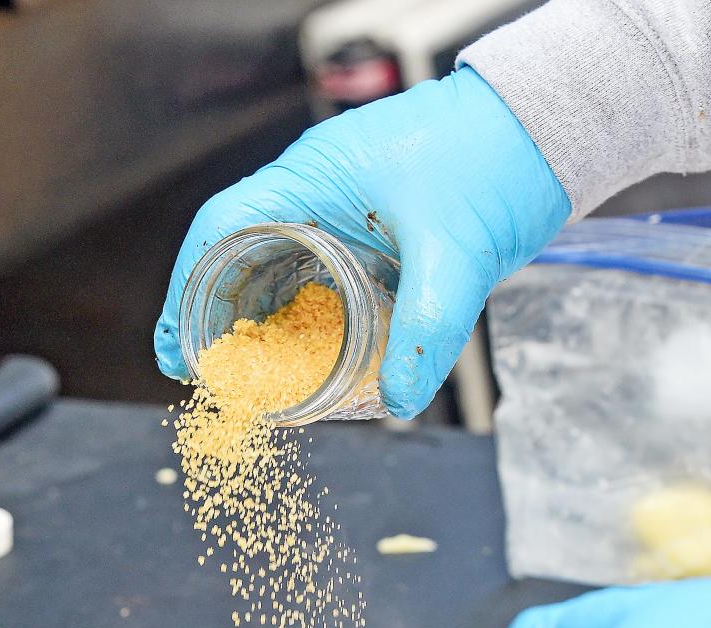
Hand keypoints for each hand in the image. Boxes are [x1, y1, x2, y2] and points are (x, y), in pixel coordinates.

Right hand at [155, 67, 569, 417]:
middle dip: (214, 315)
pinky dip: (298, 314)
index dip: (188, 290)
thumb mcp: (458, 252)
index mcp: (311, 178)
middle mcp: (314, 191)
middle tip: (205, 374)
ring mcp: (340, 209)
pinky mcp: (368, 229)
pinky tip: (300, 351)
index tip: (177, 346)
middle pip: (237, 253)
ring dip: (254, 318)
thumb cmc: (496, 159)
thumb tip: (400, 399)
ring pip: (273, 266)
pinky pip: (313, 274)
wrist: (549, 128)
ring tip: (244, 372)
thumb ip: (429, 327)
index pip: (221, 229)